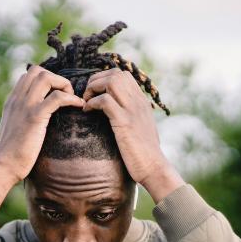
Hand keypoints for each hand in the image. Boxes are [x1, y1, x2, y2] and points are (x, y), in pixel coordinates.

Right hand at [0, 65, 84, 183]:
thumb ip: (21, 119)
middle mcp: (17, 99)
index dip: (46, 79)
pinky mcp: (34, 117)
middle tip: (65, 95)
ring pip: (46, 77)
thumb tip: (34, 119)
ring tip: (72, 99)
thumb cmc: (11, 154)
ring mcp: (25, 106)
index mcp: (12, 101)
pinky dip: (71, 98)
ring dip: (63, 84)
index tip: (57, 94)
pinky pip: (57, 97)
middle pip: (37, 71)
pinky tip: (78, 106)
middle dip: (56, 78)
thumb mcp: (14, 129)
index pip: (28, 75)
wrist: (4, 166)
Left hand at [83, 68, 183, 201]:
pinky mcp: (124, 122)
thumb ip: (130, 116)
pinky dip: (92, 103)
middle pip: (115, 74)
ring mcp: (132, 110)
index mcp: (141, 101)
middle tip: (87, 96)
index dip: (104, 79)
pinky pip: (105, 101)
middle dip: (96, 80)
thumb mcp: (139, 128)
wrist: (154, 167)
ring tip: (87, 102)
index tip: (94, 93)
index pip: (123, 75)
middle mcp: (138, 101)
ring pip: (111, 81)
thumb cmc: (144, 153)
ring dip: (93, 88)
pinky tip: (88, 112)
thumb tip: (115, 113)